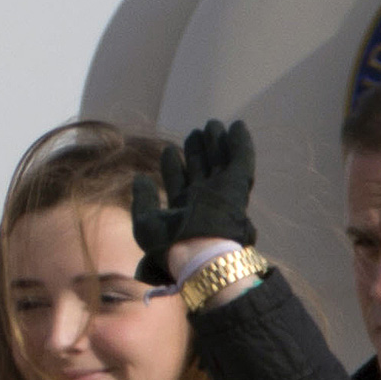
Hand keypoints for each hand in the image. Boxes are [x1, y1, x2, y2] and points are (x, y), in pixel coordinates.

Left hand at [128, 119, 257, 284]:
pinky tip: (237, 126)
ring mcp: (220, 192)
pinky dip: (240, 143)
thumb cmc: (169, 245)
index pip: (178, 182)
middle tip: (194, 133)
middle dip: (197, 150)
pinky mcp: (236, 185)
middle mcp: (202, 200)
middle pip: (201, 169)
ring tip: (212, 125)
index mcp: (183, 210)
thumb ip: (143, 199)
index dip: (173, 166)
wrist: (196, 254)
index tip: (168, 151)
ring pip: (219, 161)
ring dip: (217, 143)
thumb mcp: (146, 222)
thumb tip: (139, 178)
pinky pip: (241, 160)